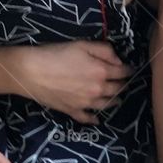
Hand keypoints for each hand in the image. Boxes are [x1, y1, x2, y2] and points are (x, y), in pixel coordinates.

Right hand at [13, 40, 131, 124]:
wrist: (31, 72)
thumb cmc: (55, 54)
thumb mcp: (82, 44)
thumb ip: (104, 51)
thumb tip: (118, 61)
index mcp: (101, 71)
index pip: (123, 72)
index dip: (129, 70)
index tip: (130, 69)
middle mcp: (98, 90)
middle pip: (118, 89)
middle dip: (123, 85)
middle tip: (124, 82)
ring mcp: (86, 103)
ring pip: (107, 105)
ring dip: (114, 101)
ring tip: (117, 99)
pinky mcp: (73, 111)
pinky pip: (88, 118)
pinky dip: (94, 118)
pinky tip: (97, 118)